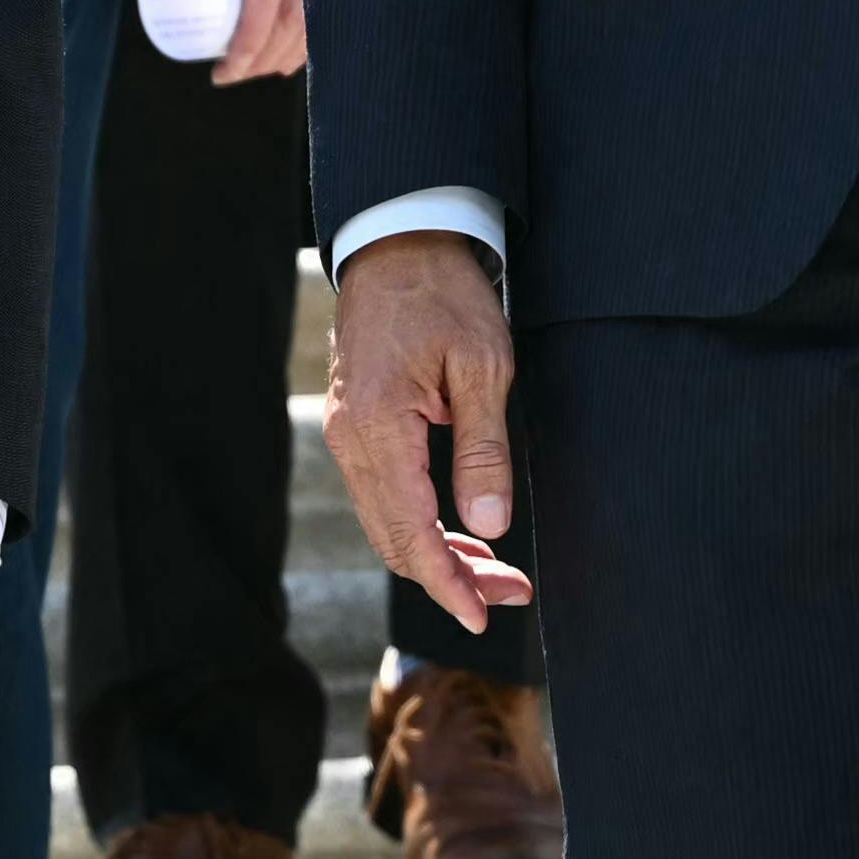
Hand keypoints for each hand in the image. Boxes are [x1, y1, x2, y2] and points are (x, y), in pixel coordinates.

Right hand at [323, 231, 529, 632]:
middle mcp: (350, 440)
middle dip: (451, 579)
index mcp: (378, 428)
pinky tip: (461, 531)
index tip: (484, 617)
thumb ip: (484, 451)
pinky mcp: (355, 426)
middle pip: (395, 541)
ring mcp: (346, 434)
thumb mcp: (484, 367)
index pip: (412, 533)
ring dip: (438, 555)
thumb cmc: (446, 294)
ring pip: (387, 523)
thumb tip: (489, 528)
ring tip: (497, 572)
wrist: (399, 240)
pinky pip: (383, 496)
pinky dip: (420, 524)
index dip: (449, 585)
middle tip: (511, 595)